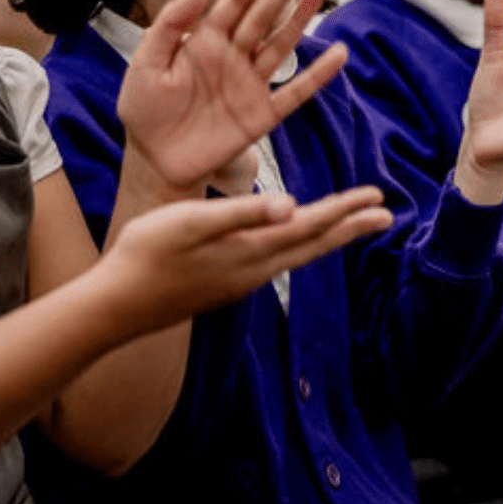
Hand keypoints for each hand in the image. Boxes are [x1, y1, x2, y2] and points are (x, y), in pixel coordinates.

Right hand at [101, 186, 391, 330]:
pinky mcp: (226, 285)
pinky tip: (295, 242)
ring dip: (328, 238)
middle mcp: (254, 271)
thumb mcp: (190, 222)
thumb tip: (293, 206)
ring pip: (297, 256)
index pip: (309, 227)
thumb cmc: (147, 254)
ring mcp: (240, 282)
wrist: (116, 305)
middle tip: (385, 215)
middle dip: (350, 228)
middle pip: (312, 246)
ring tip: (351, 226)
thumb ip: (242, 213)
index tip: (376, 198)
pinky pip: (278, 262)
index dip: (344, 211)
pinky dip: (300, 247)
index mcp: (249, 251)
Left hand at [117, 0, 346, 189]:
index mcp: (205, 40)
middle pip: (264, 14)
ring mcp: (250, 84)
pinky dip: (317, 76)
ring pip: (281, 44)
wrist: (153, 160)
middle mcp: (232, 57)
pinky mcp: (261, 116)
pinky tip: (338, 55)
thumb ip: (170, 25)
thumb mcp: (146, 62)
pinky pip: (294, 93)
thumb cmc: (145, 110)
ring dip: (302, 16)